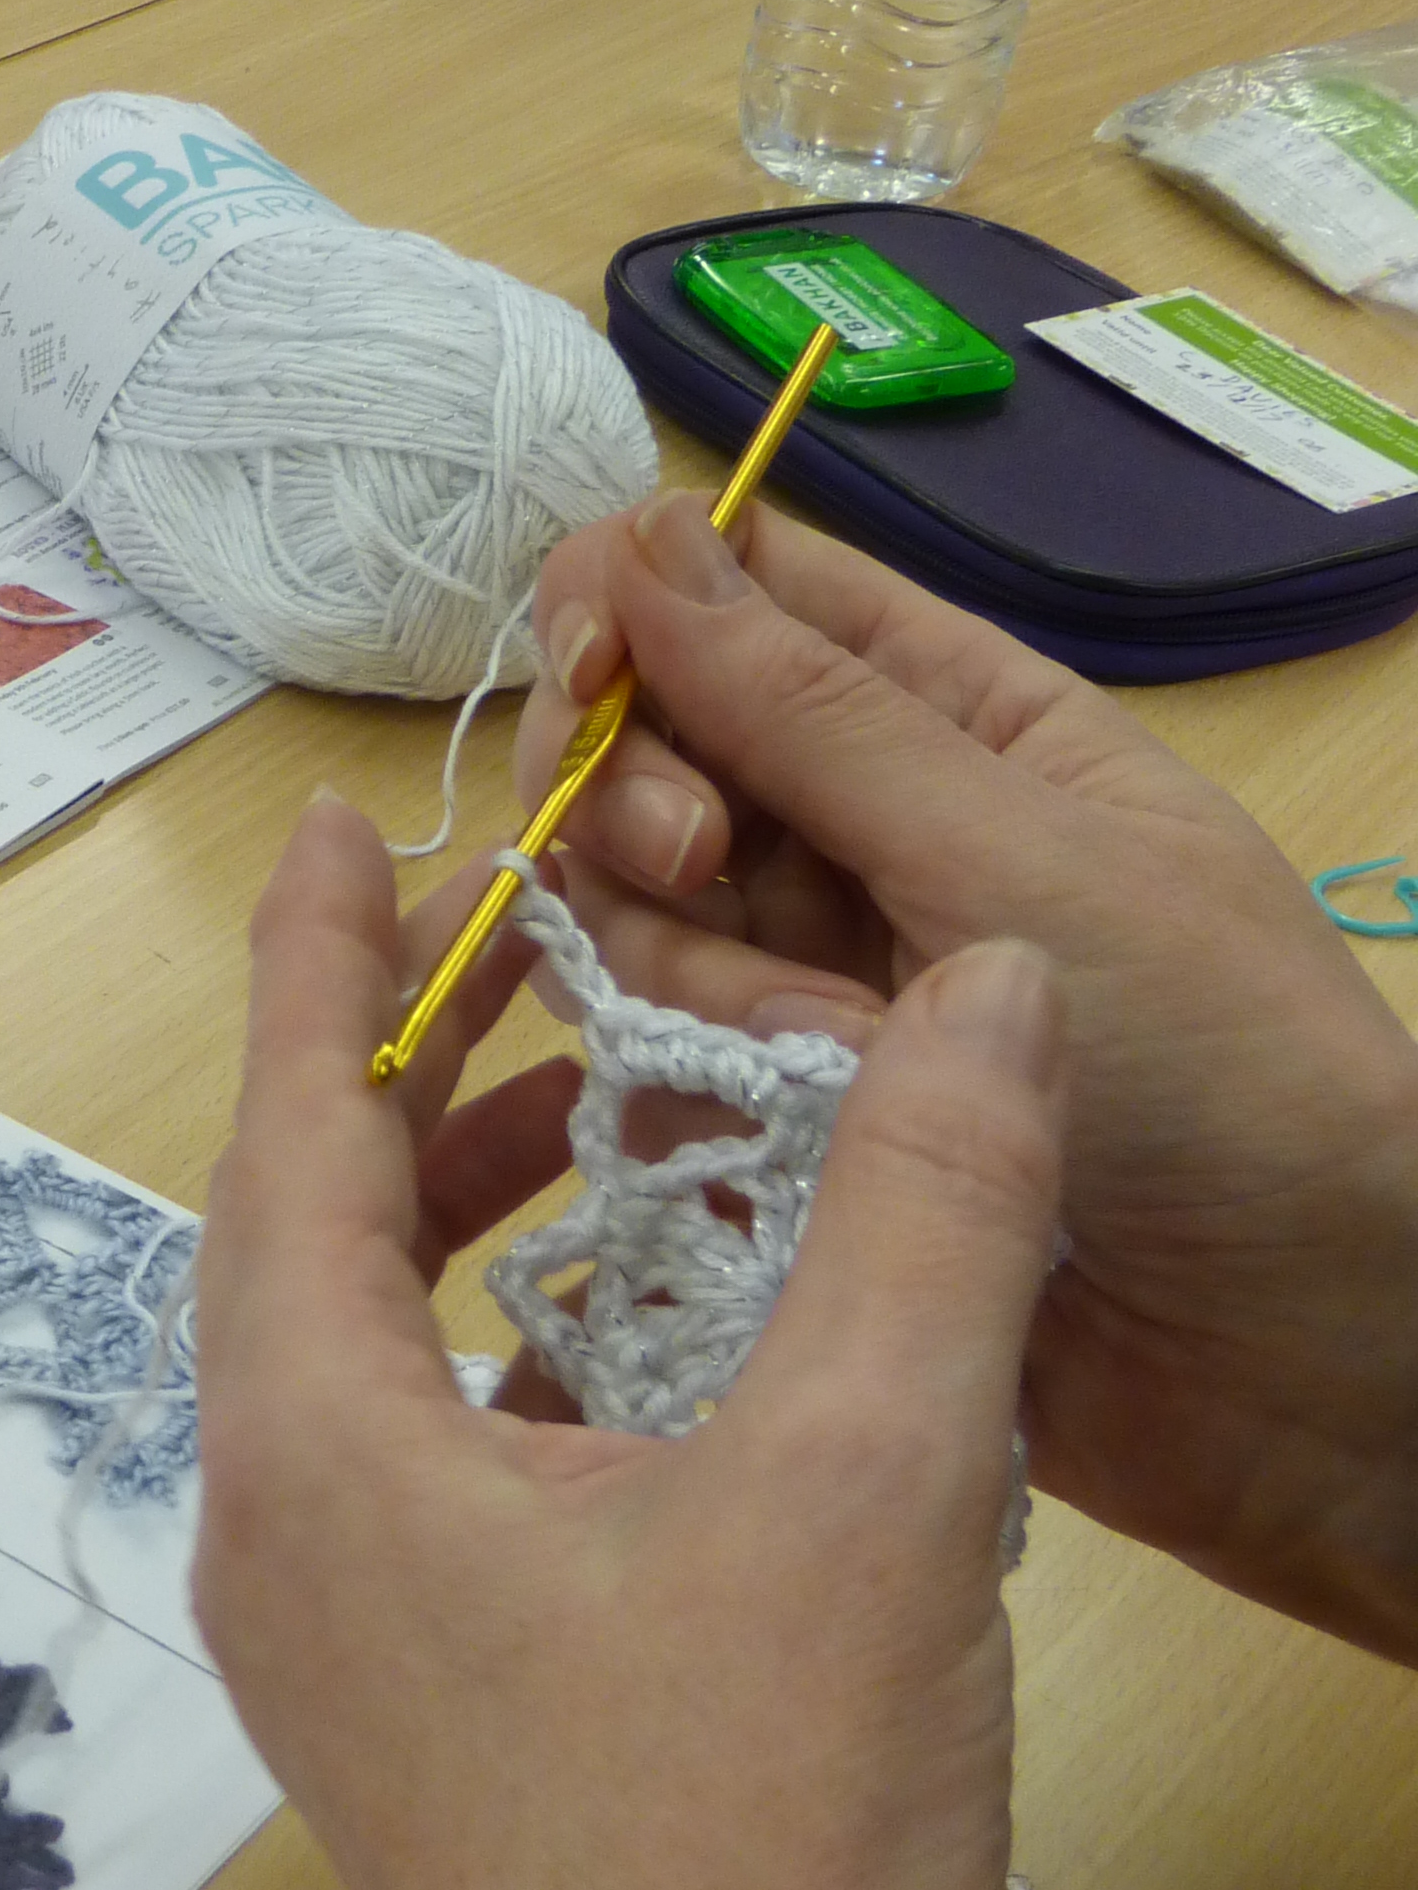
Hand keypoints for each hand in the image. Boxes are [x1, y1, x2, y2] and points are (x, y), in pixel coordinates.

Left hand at [191, 797, 1064, 1889]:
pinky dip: (513, 1367)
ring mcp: (336, 1659)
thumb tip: (991, 997)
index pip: (288, 1138)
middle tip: (532, 953)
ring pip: (364, 1368)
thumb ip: (931, 1212)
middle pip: (302, 1244)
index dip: (325, 970)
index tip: (341, 831)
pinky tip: (656, 1361)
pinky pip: (423, 1479)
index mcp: (319, 1455)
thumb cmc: (755, 1849)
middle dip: (410, 1083)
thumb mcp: (867, 1483)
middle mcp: (280, 1544)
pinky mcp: (418, 1737)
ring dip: (471, 1228)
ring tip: (620, 1123)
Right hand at [516, 495, 1417, 1658]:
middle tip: (700, 866)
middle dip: (640, 804)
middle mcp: (862, 841)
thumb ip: (812, 712)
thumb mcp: (1022, 856)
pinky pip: (638, 1075)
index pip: (739, 600)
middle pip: (641, 757)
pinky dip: (679, 1099)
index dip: (633, 607)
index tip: (595, 666)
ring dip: (679, 973)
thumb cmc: (1216, 1070)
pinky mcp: (768, 1132)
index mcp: (957, 722)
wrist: (1293, 1358)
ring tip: (807, 1054)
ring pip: (618, 919)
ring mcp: (808, 990)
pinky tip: (769, 1149)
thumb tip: (643, 531)